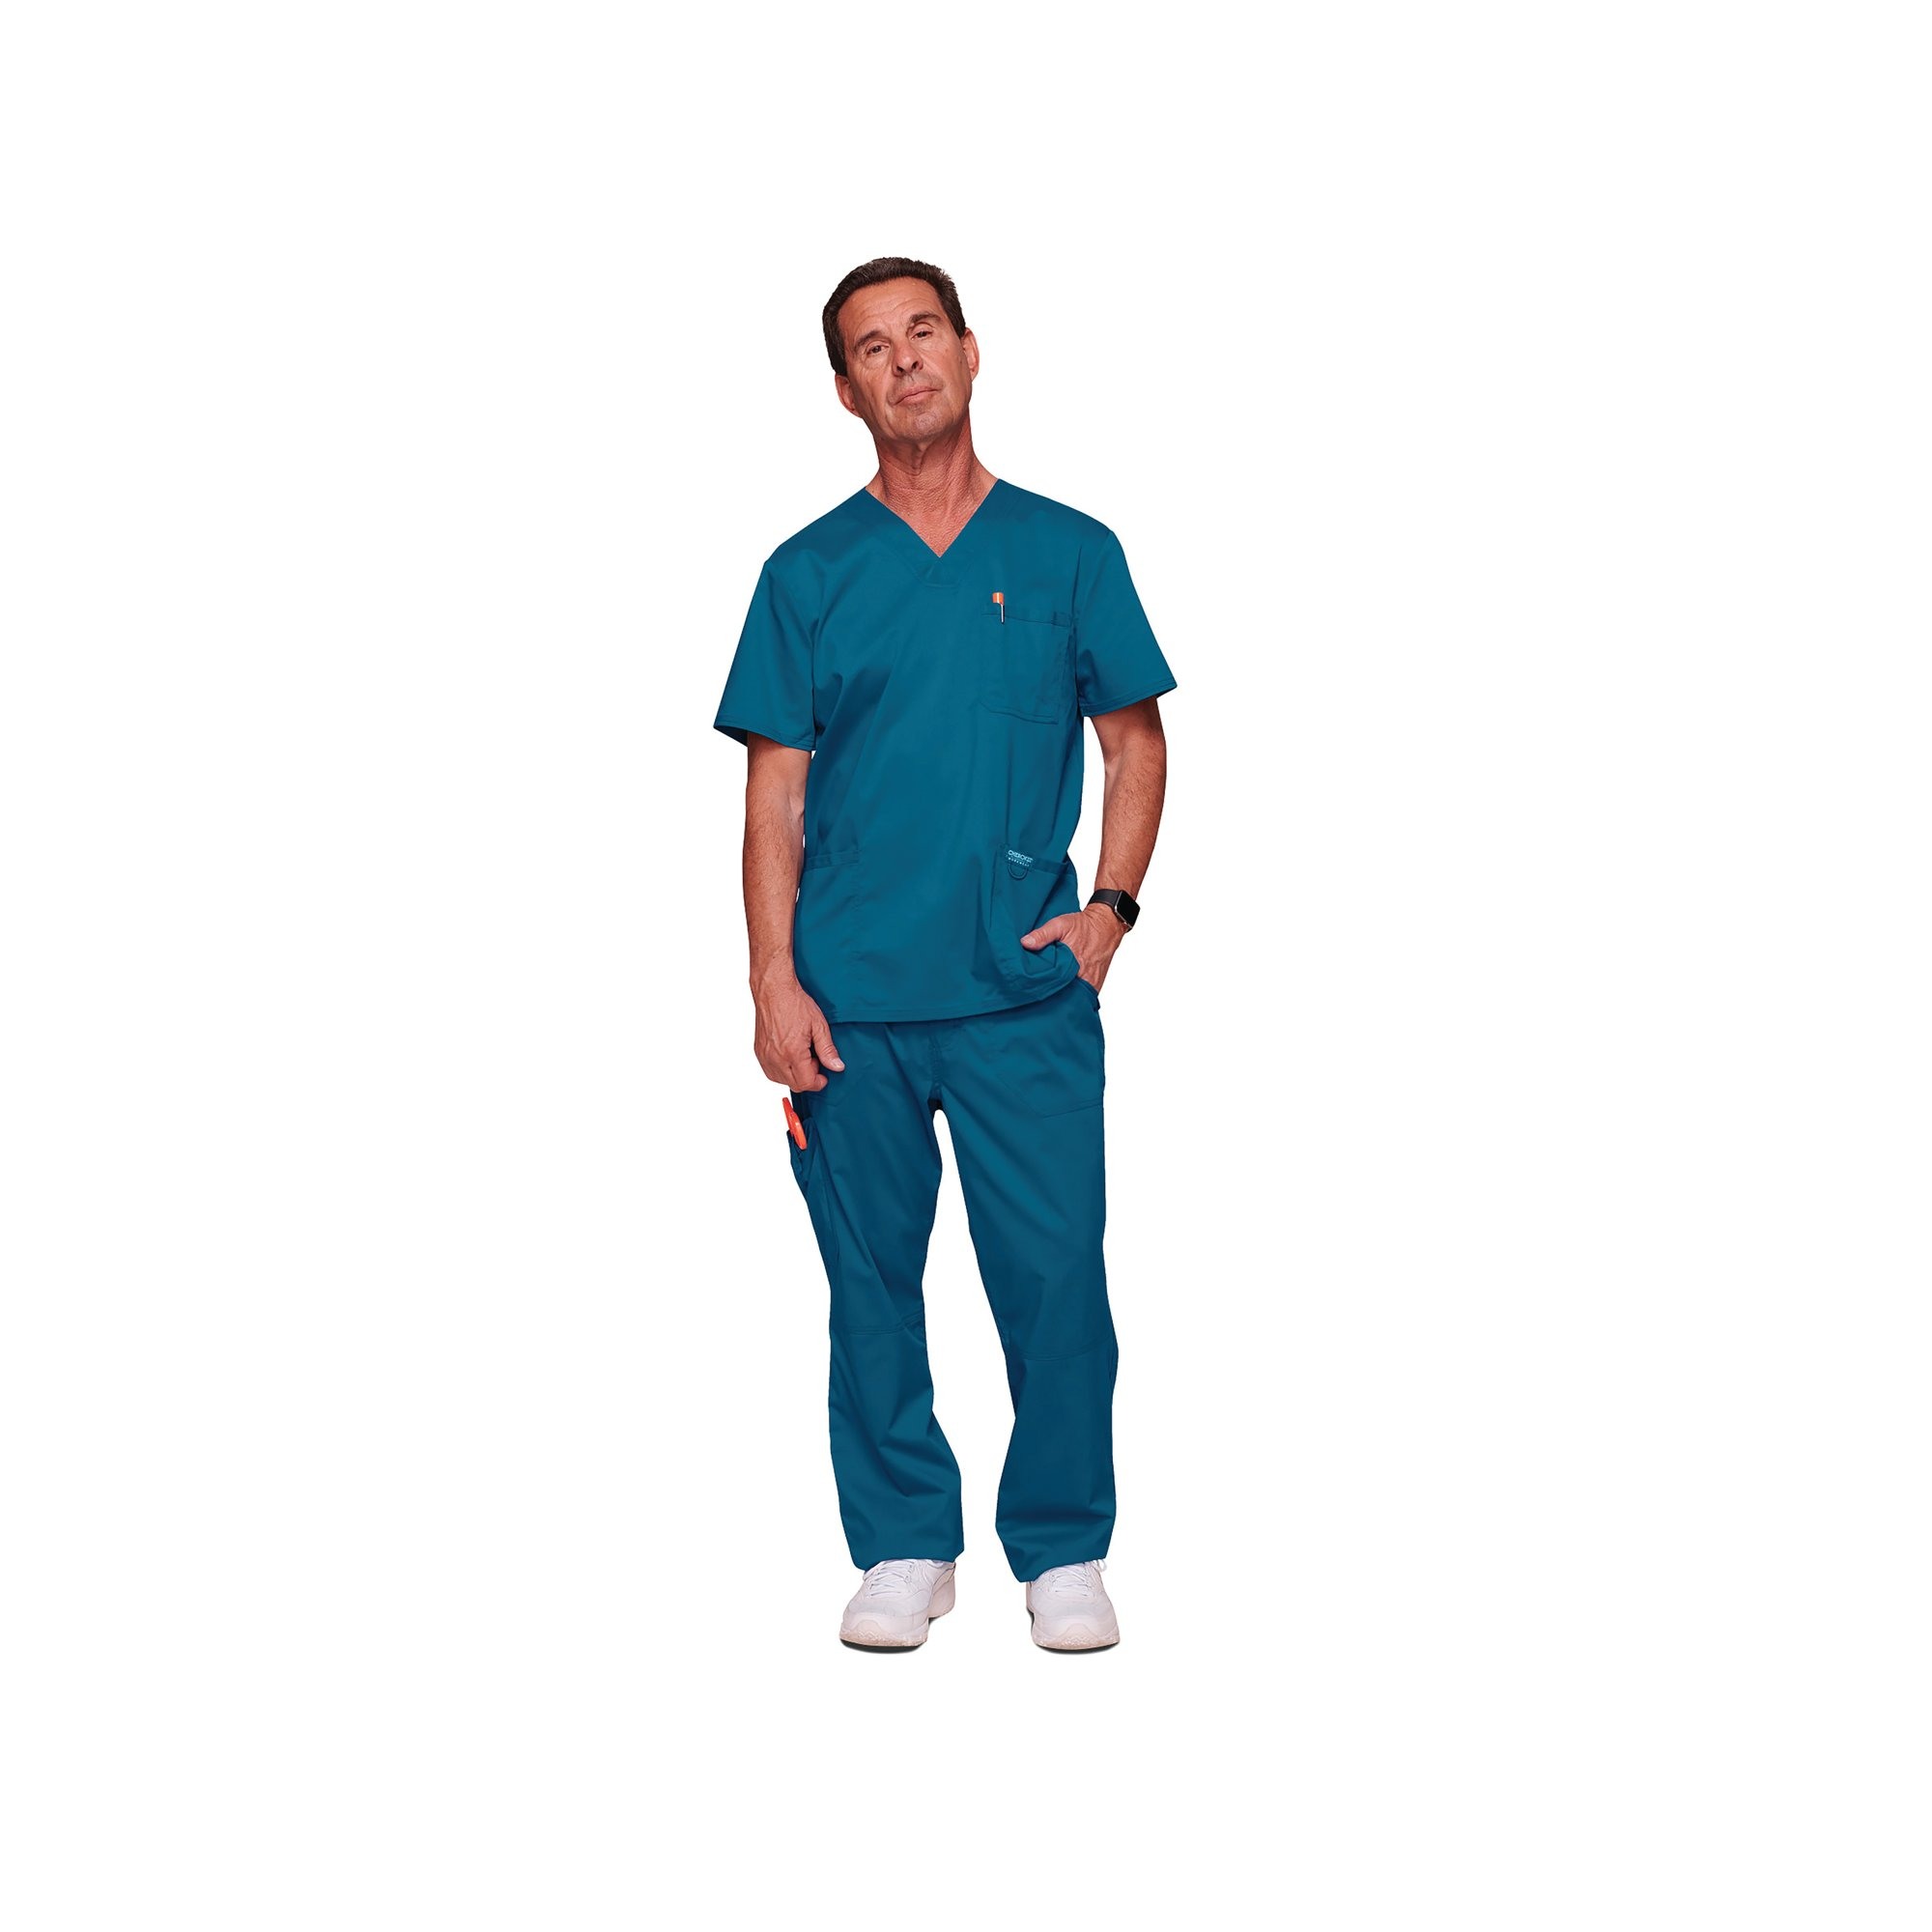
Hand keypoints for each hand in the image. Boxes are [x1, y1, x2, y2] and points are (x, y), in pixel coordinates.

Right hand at [753, 975, 844, 1090]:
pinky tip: (790, 1055)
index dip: (818, 1082)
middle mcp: (776, 1057)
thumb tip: (837, 1067)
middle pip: (794, 1085)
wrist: (774, 991)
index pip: (806, 1083)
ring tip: (801, 1055)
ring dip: (794, 1075)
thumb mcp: (819, 1026)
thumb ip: (827, 1050)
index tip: (824, 1075)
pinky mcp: (759, 1052)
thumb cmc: (794, 1004)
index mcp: (792, 1052)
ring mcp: (765, 1055)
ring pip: (781, 1080)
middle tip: (814, 1060)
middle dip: (808, 1078)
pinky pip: (770, 1071)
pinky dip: (782, 1070)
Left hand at [1020, 904, 1123, 991]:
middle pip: (1063, 993)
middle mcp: (1085, 976)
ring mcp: (1091, 983)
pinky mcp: (1095, 985)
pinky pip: (1083, 996)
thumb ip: (1042, 934)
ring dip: (1062, 996)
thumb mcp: (1060, 924)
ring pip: (1073, 997)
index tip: (1030, 987)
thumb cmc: (1083, 925)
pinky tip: (1063, 993)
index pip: (1053, 984)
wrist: (1106, 926)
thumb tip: (1025, 943)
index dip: (1041, 986)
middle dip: (1051, 994)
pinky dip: (1074, 996)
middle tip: (1037, 993)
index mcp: (1074, 963)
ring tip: (1049, 996)